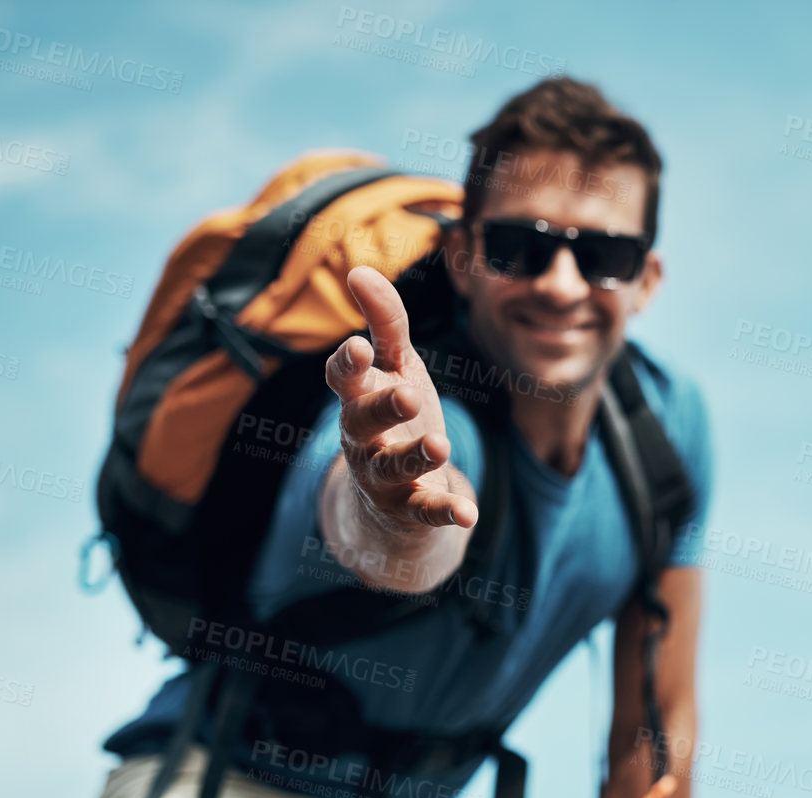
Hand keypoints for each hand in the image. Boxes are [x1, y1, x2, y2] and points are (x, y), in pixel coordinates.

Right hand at [325, 265, 477, 532]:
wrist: (392, 490)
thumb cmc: (395, 413)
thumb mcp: (396, 365)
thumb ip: (384, 322)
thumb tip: (359, 271)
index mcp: (358, 396)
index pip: (343, 377)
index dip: (348, 364)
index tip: (359, 347)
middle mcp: (362, 437)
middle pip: (363, 422)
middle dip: (384, 408)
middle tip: (410, 396)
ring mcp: (382, 475)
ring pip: (391, 466)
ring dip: (415, 456)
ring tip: (441, 445)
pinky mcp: (408, 507)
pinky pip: (424, 510)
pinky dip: (444, 511)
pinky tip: (468, 514)